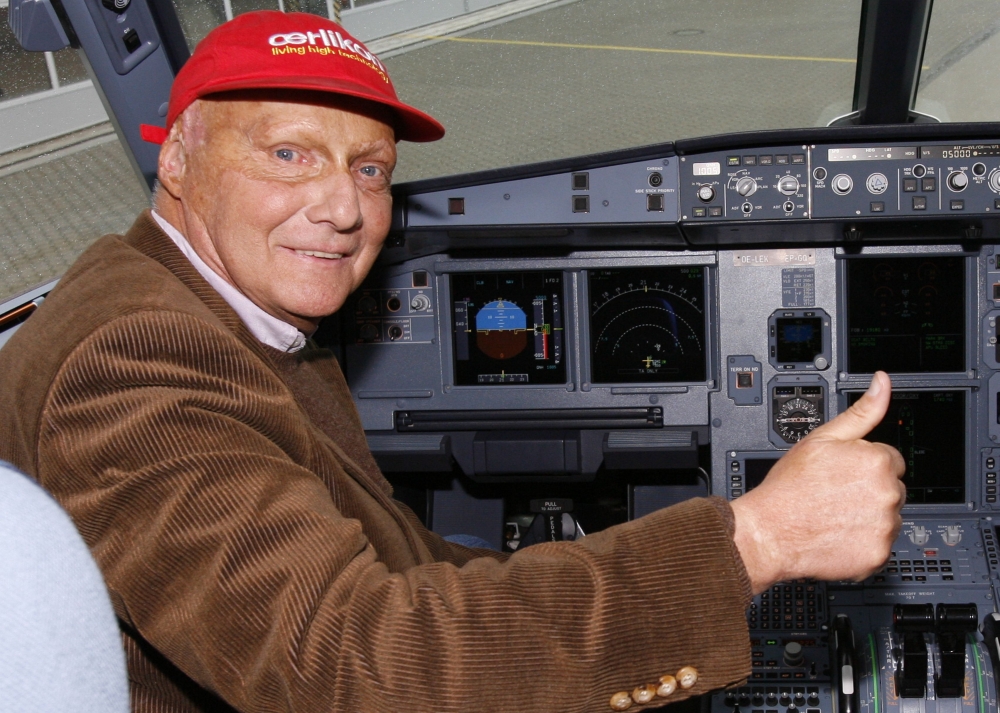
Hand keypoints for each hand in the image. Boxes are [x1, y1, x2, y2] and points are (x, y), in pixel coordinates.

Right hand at [730, 371, 905, 593]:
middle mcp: (888, 493)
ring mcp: (885, 526)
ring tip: (834, 514)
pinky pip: (881, 544)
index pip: (890, 459)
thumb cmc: (790, 486)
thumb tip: (882, 383)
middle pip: (891, 488)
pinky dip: (864, 541)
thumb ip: (862, 411)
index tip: (842, 474)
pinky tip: (839, 533)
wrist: (770, 531)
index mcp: (877, 460)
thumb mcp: (822, 438)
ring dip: (869, 516)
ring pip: (888, 516)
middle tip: (835, 494)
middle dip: (869, 489)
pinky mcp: (879, 553)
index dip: (863, 465)